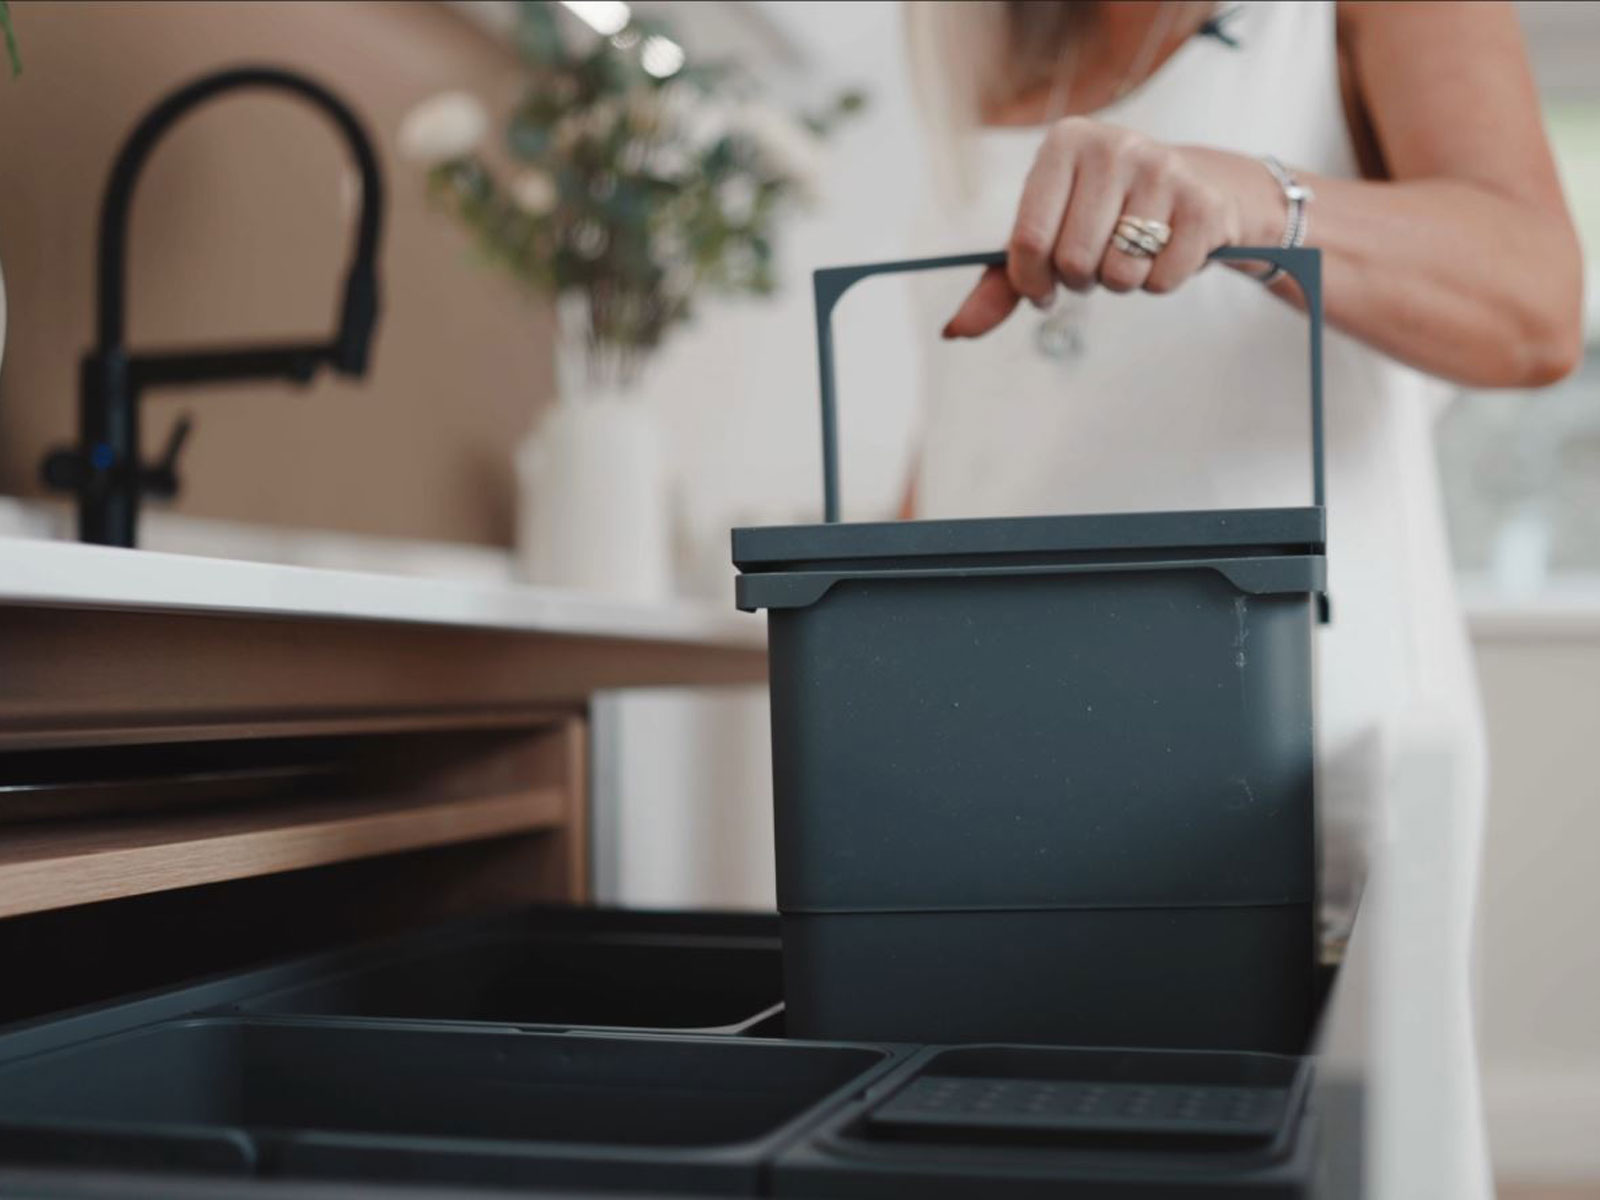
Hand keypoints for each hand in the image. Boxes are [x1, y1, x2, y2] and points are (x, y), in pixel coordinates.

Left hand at [943, 119, 1281, 337]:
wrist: (1194, 188)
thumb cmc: (1102, 214)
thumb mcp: (1047, 234)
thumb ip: (1000, 282)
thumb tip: (956, 330)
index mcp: (1063, 143)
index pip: (1028, 240)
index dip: (1032, 282)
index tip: (1042, 286)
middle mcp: (1114, 145)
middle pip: (1073, 262)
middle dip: (1079, 281)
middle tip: (1094, 260)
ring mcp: (1163, 169)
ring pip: (1119, 276)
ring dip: (1119, 283)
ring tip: (1130, 251)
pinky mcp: (1203, 203)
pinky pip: (1162, 280)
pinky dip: (1158, 283)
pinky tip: (1164, 250)